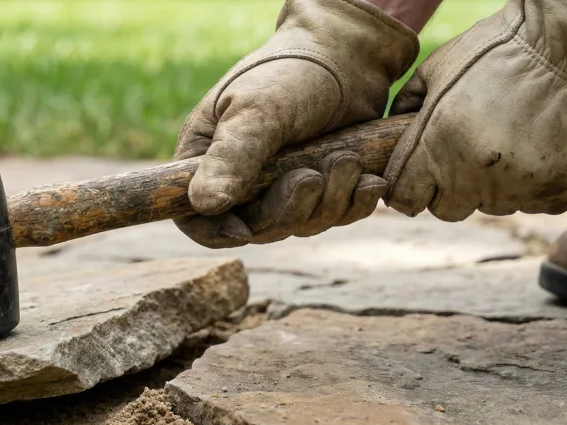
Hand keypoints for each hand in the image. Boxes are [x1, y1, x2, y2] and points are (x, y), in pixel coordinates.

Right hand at [174, 0, 418, 247]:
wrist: (351, 51)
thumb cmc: (292, 71)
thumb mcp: (256, 110)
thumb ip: (231, 157)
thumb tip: (204, 205)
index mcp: (208, 159)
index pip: (196, 216)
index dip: (216, 232)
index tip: (244, 232)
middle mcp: (241, 179)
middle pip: (256, 228)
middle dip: (289, 209)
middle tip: (311, 176)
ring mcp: (283, 185)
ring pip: (300, 225)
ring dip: (328, 201)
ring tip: (345, 159)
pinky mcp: (324, 187)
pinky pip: (336, 217)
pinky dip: (354, 203)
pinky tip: (369, 180)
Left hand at [384, 0, 566, 219]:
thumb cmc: (496, 49)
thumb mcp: (436, 69)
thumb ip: (406, 106)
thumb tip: (386, 132)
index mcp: (438, 145)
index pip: (405, 199)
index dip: (406, 189)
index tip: (414, 176)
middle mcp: (474, 173)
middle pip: (447, 209)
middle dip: (447, 188)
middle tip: (461, 155)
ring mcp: (517, 185)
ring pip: (490, 206)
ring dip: (489, 185)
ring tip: (500, 144)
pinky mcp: (555, 190)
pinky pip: (531, 203)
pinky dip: (529, 185)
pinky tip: (531, 150)